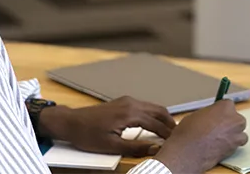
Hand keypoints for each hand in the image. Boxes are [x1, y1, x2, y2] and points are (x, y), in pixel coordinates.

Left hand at [38, 96, 174, 156]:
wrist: (71, 122)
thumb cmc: (88, 134)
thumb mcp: (112, 146)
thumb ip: (135, 147)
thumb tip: (155, 148)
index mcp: (129, 113)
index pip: (156, 123)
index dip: (168, 134)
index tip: (177, 142)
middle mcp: (130, 103)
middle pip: (158, 110)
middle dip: (170, 123)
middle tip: (178, 136)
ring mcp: (126, 100)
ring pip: (152, 107)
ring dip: (162, 118)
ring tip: (170, 132)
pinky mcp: (122, 102)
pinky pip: (144, 106)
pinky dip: (153, 114)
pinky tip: (154, 125)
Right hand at [155, 100, 247, 173]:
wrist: (190, 150)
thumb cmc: (190, 132)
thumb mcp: (196, 115)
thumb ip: (208, 115)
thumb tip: (209, 118)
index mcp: (225, 107)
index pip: (228, 105)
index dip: (221, 111)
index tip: (216, 115)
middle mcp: (235, 119)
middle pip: (237, 118)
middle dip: (229, 122)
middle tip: (216, 127)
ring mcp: (237, 134)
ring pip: (239, 132)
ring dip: (232, 134)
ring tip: (218, 138)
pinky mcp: (236, 148)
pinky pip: (237, 145)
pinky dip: (231, 145)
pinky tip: (220, 146)